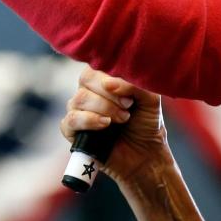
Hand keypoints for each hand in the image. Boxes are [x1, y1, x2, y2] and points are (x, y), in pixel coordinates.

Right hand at [60, 66, 171, 185]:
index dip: (110, 77)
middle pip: (85, 80)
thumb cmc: (147, 122)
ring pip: (79, 99)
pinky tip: (105, 125)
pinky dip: (89, 120)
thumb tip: (110, 84)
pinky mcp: (73, 132)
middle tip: (128, 107)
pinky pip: (70, 120)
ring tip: (123, 119)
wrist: (146, 154)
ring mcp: (78, 111)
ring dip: (104, 108)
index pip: (95, 66)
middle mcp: (88, 92)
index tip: (129, 95)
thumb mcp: (150, 98)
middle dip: (109, 94)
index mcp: (103, 79)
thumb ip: (135, 84)